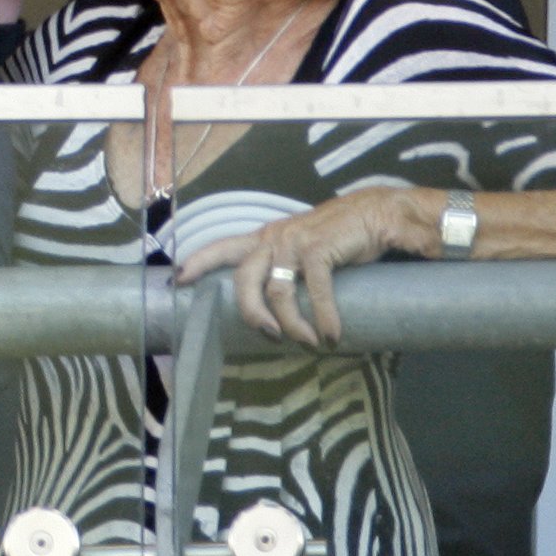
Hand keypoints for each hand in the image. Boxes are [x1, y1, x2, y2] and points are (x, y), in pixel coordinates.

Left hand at [176, 187, 405, 348]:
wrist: (378, 212)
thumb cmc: (340, 236)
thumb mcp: (305, 250)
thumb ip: (288, 269)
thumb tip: (278, 307)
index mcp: (266, 239)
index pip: (223, 247)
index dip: (198, 262)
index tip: (177, 279)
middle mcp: (274, 239)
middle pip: (244, 280)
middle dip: (250, 313)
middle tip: (268, 336)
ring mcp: (295, 243)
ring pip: (277, 293)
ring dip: (291, 325)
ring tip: (309, 342)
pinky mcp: (319, 249)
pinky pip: (314, 290)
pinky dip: (322, 317)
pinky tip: (331, 335)